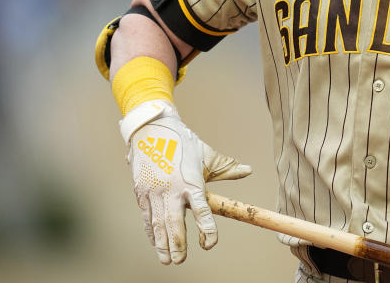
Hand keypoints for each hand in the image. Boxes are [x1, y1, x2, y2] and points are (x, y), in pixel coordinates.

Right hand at [120, 99, 251, 263]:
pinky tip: (156, 242)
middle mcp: (172, 190)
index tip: (210, 243)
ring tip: (168, 259)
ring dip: (163, 244)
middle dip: (178, 245)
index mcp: (191, 182)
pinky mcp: (141, 192)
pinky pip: (147, 217)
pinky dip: (151, 232)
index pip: (202, 211)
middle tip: (181, 260)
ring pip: (158, 224)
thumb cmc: (183, 142)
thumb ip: (227, 168)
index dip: (207, 230)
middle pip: (175, 223)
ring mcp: (154, 192)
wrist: (152, 129)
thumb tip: (248, 170)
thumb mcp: (207, 154)